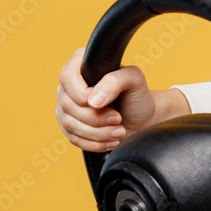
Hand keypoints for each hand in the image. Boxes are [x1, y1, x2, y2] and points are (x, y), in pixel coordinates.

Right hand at [55, 47, 188, 151]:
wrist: (143, 118)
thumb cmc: (137, 95)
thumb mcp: (134, 79)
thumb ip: (115, 81)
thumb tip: (92, 101)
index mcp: (81, 66)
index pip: (67, 77)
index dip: (83, 94)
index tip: (107, 102)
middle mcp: (69, 86)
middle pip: (68, 105)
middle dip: (96, 118)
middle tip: (118, 118)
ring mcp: (67, 107)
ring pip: (70, 124)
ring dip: (98, 132)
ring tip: (119, 131)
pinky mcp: (70, 126)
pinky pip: (73, 139)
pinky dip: (94, 143)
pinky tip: (111, 140)